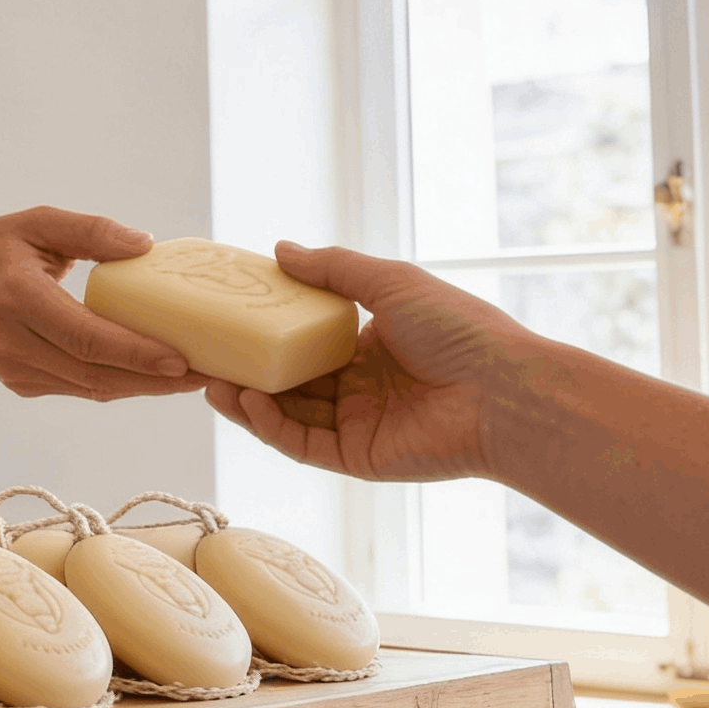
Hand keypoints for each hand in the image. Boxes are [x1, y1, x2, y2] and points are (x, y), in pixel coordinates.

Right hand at [0, 208, 209, 401]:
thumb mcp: (35, 223)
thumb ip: (91, 231)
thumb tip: (147, 245)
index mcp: (15, 298)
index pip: (84, 337)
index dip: (135, 352)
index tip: (182, 358)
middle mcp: (13, 343)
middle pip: (95, 374)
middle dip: (156, 380)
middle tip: (209, 374)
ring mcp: (15, 371)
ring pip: (92, 389)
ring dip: (145, 387)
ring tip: (195, 378)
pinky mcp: (22, 385)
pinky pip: (81, 389)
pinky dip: (120, 384)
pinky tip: (155, 375)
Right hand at [205, 243, 545, 483]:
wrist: (504, 391)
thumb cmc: (461, 330)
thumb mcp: (391, 282)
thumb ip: (333, 269)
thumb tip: (280, 249)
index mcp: (370, 346)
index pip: (306, 342)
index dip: (267, 334)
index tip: (228, 319)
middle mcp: (361, 387)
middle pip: (290, 381)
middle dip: (246, 371)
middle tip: (204, 356)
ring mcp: (358, 425)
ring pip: (288, 415)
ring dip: (248, 400)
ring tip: (212, 380)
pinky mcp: (358, 458)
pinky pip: (302, 444)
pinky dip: (271, 426)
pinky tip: (248, 402)